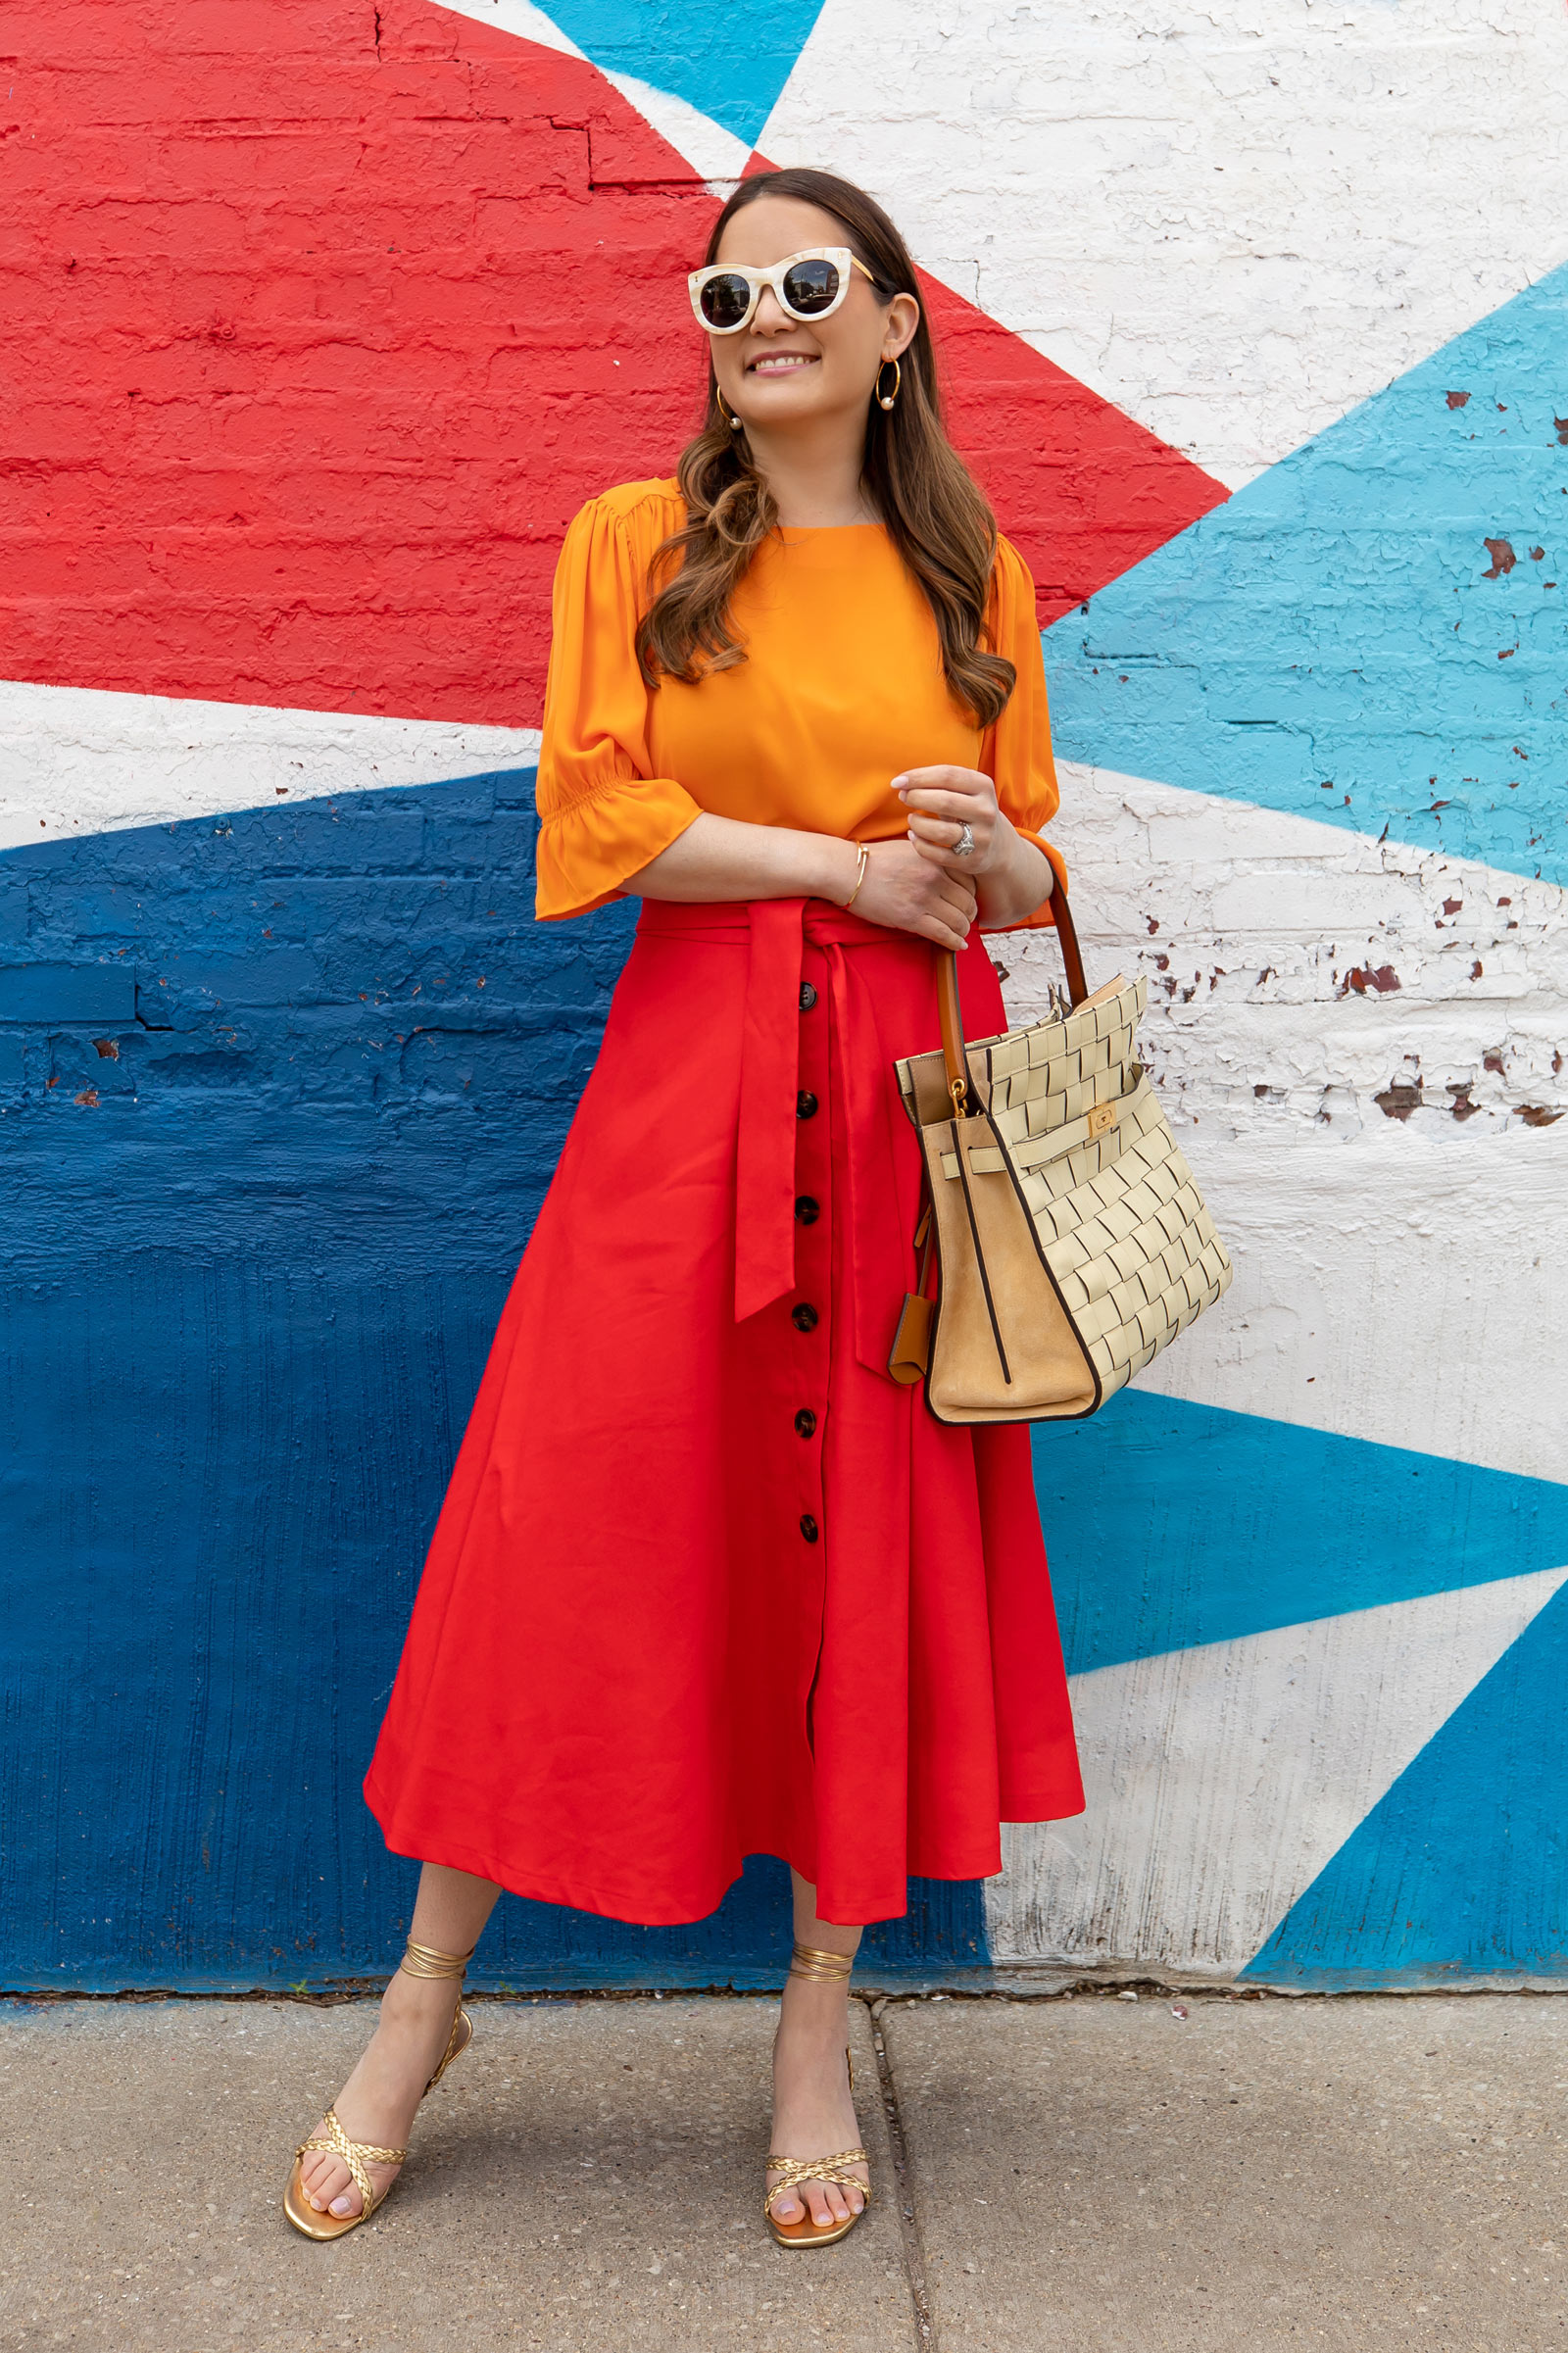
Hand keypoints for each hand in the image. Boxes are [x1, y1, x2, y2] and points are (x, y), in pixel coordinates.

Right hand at [851, 836, 976, 949]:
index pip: (970, 880)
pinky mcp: (911, 918)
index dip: (972, 894)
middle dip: (970, 915)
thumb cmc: (874, 859)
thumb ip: (932, 857)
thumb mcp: (910, 847)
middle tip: (966, 920)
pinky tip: (958, 946)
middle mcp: (934, 877)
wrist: (847, 870)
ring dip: (963, 930)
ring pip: (959, 921)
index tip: (967, 901)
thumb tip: (948, 871)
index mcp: (935, 859)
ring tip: (961, 934)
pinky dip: (955, 942)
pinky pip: (943, 934)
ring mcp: (923, 898)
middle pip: (968, 902)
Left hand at [894, 766, 1011, 876]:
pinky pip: (937, 855)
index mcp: (984, 786)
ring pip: (940, 831)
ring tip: (911, 819)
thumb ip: (937, 783)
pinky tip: (913, 836)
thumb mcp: (963, 790)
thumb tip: (901, 783)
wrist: (997, 845)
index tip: (897, 781)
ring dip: (917, 823)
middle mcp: (986, 811)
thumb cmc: (967, 809)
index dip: (918, 777)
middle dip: (916, 797)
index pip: (947, 775)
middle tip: (903, 797)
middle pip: (944, 801)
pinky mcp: (971, 860)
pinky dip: (920, 844)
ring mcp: (981, 837)